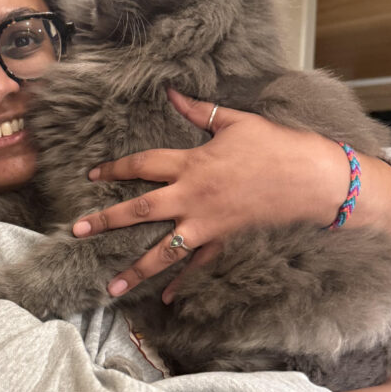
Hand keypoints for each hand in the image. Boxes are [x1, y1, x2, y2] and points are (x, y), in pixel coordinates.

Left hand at [72, 88, 350, 300]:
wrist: (312, 180)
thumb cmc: (276, 145)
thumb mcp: (236, 121)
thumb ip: (199, 111)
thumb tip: (172, 91)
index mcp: (192, 164)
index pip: (142, 165)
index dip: (115, 168)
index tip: (91, 175)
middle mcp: (192, 197)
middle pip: (140, 211)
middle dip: (106, 222)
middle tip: (78, 231)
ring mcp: (207, 224)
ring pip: (163, 250)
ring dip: (135, 269)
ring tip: (110, 286)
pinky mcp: (224, 241)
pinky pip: (199, 266)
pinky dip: (183, 283)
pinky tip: (166, 300)